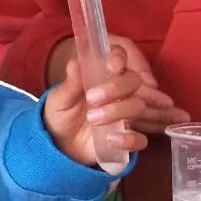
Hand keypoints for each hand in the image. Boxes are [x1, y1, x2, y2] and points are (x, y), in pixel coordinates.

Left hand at [47, 34, 189, 134]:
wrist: (61, 142)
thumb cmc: (62, 114)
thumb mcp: (59, 99)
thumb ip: (70, 84)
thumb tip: (74, 64)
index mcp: (102, 76)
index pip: (119, 58)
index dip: (119, 58)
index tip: (111, 66)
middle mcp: (118, 93)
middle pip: (133, 81)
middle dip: (116, 87)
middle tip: (91, 99)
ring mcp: (125, 115)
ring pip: (137, 106)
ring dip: (118, 110)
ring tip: (92, 118)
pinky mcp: (127, 137)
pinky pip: (141, 139)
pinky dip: (129, 139)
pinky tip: (110, 139)